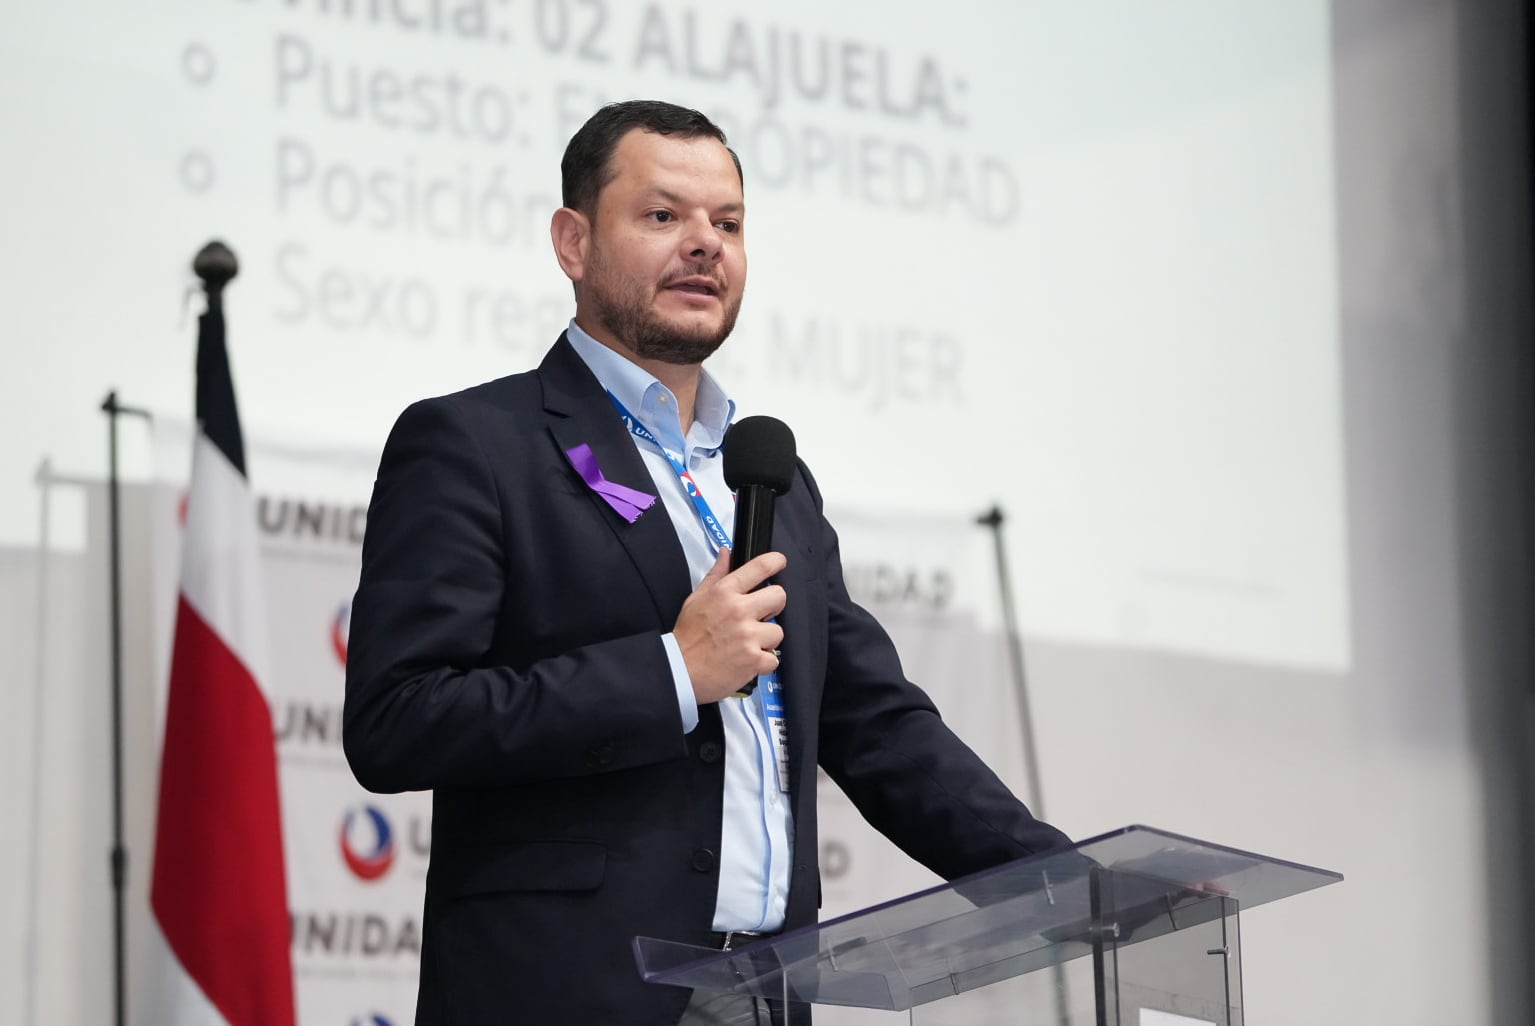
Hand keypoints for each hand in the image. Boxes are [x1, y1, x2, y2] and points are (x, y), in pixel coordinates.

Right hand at [674, 546, 786, 704]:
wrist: (679, 670)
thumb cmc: (687, 636)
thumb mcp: (696, 598)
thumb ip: (717, 575)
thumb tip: (727, 553)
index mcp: (724, 592)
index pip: (760, 567)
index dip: (775, 561)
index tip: (780, 562)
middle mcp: (738, 610)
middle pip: (779, 596)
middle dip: (773, 606)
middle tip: (761, 615)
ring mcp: (748, 636)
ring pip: (778, 631)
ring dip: (766, 639)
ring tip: (748, 644)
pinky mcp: (753, 659)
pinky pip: (774, 658)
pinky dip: (763, 662)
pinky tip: (748, 661)